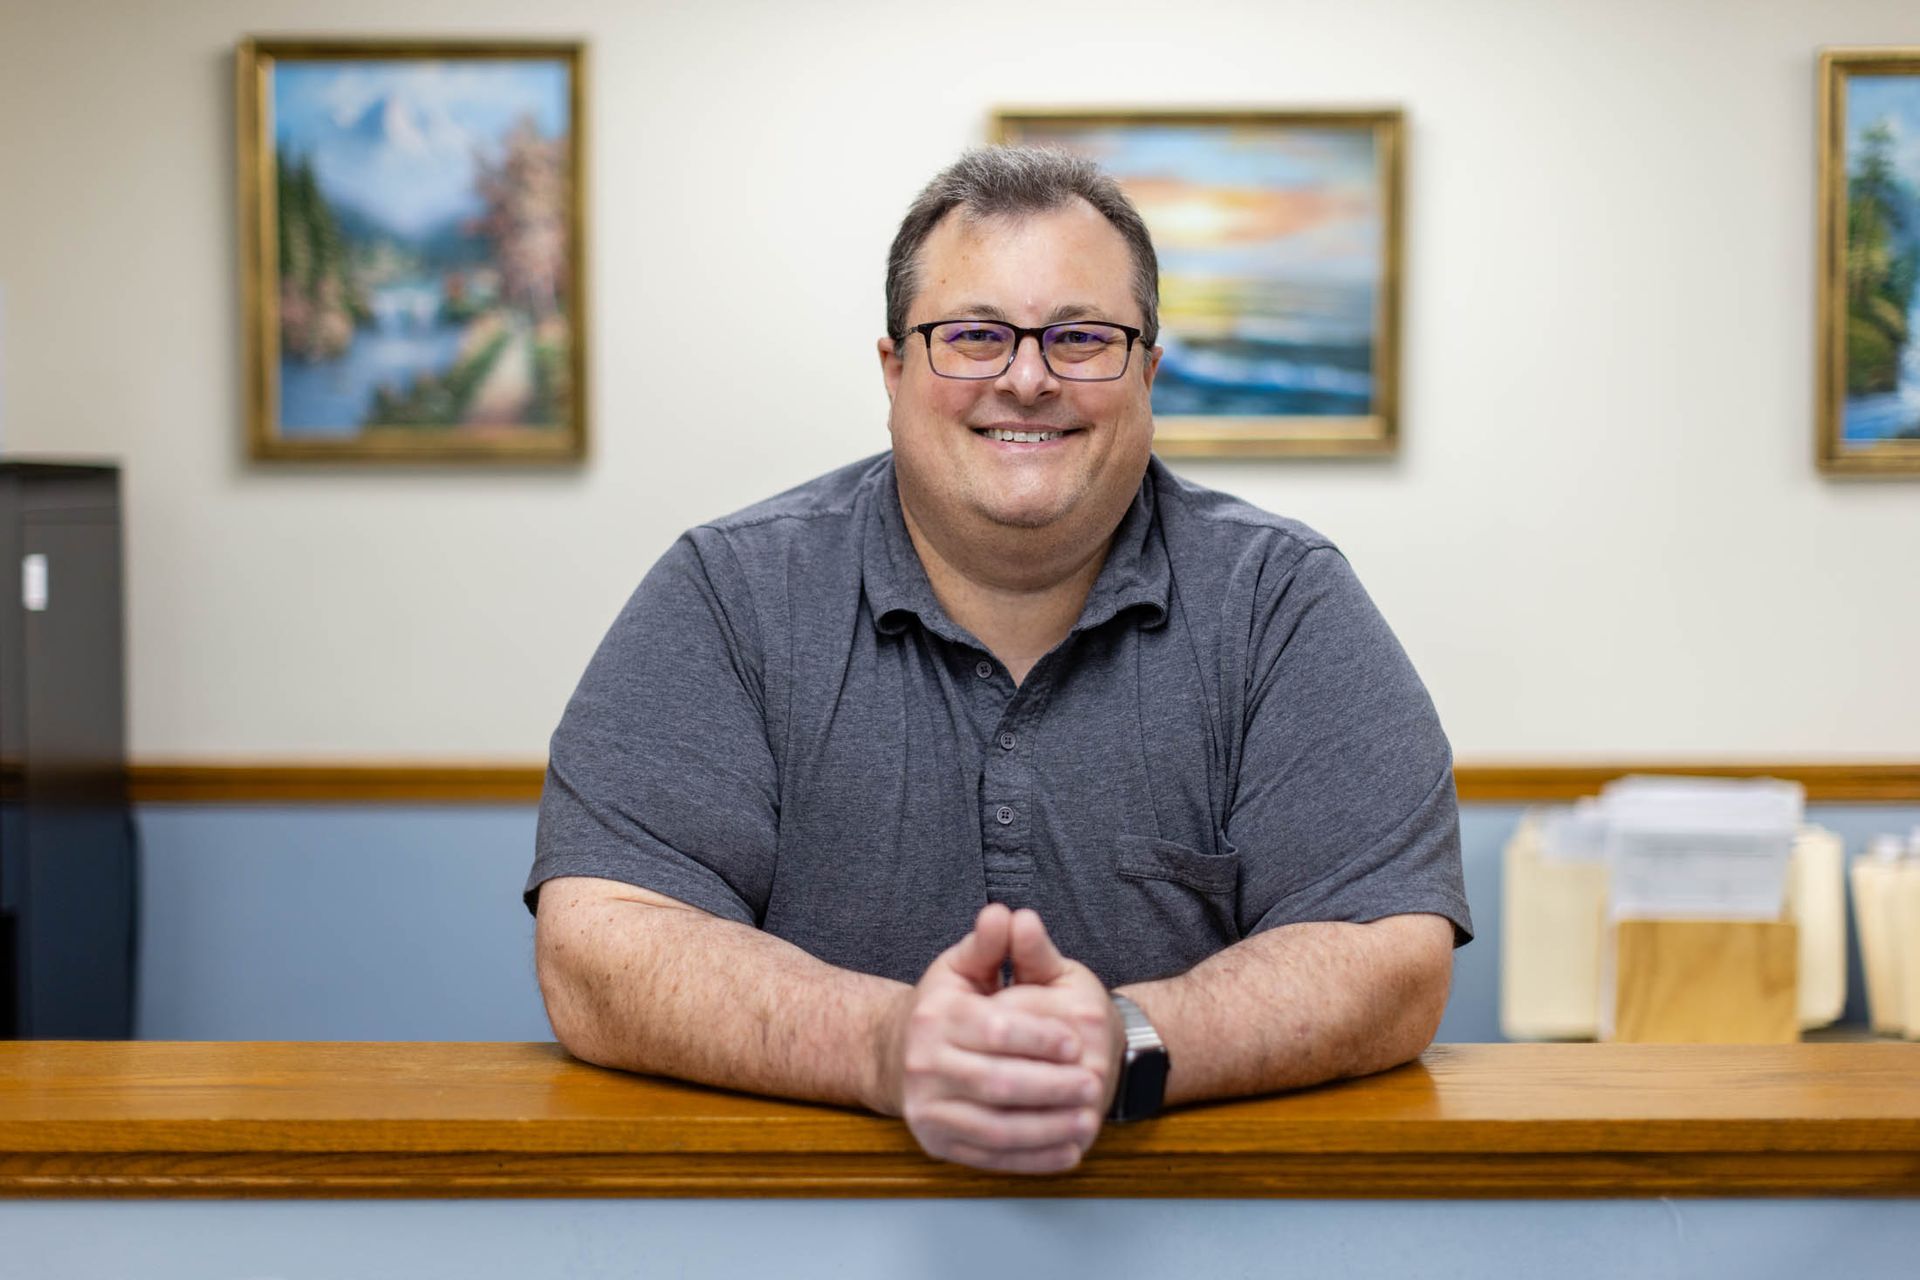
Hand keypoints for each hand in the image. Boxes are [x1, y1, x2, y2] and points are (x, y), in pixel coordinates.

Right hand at [880, 903, 1104, 1173]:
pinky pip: (990, 1158)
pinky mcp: (936, 1143)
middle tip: (1092, 1086)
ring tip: (1087, 1120)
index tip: (1076, 1044)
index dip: (1040, 1039)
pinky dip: (1032, 1160)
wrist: (896, 1056)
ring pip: (996, 1128)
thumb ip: (991, 945)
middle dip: (1052, 1087)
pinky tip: (1066, 1151)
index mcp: (936, 1018)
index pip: (996, 1031)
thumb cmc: (944, 1008)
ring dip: (1047, 1129)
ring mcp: (927, 1110)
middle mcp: (924, 1066)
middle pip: (998, 1084)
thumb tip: (1007, 914)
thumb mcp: (962, 968)